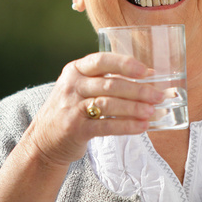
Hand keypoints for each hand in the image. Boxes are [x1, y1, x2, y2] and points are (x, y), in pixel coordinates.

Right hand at [22, 52, 164, 166]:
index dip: (124, 64)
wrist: (43, 140)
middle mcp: (72, 85)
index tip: (144, 71)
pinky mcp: (75, 129)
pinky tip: (141, 126)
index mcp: (75, 69)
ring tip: (152, 112)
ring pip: (109, 104)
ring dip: (134, 108)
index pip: (101, 61)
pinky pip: (106, 126)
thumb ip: (109, 79)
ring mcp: (72, 107)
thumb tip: (149, 74)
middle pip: (110, 84)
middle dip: (138, 90)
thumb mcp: (82, 88)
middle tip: (158, 96)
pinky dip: (126, 126)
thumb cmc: (71, 110)